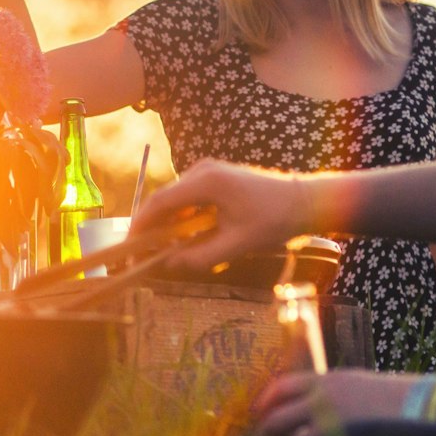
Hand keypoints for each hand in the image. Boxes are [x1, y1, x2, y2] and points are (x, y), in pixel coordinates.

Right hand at [131, 160, 311, 275]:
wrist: (306, 201)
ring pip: (176, 199)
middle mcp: (202, 171)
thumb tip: (169, 264)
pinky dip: (182, 217)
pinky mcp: (216, 178)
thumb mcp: (237, 244)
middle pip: (164, 199)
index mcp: (206, 182)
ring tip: (162, 249)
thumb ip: (200, 256)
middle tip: (141, 252)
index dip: (141, 224)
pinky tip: (186, 237)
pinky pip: (189, 198)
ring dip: (168, 223)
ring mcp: (209, 172)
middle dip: (151, 226)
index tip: (129, 245)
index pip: (160, 202)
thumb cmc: (275, 220)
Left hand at [253, 370, 412, 435]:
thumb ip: (336, 396)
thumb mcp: (366, 387)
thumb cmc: (410, 403)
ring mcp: (331, 431)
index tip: (258, 417)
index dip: (265, 403)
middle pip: (275, 422)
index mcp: (331, 381)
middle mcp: (324, 403)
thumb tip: (311, 418)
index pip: (282, 387)